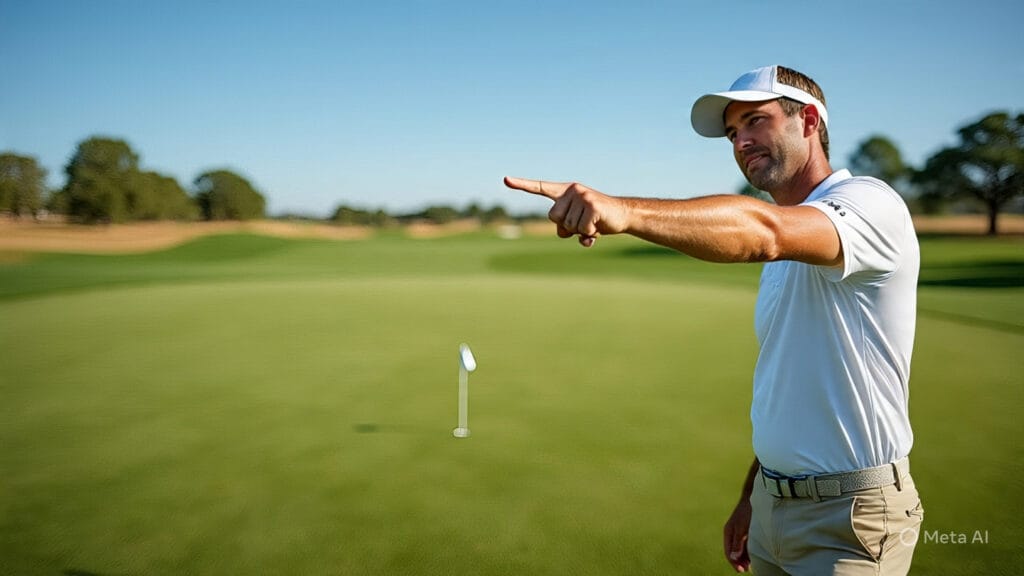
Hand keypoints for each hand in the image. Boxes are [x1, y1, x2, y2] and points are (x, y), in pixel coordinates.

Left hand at [503, 176, 627, 246]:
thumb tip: (563, 231)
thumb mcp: (576, 223)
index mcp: (565, 192)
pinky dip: (590, 233)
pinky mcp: (592, 204)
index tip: (506, 180)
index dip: (522, 185)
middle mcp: (572, 190)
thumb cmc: (596, 219)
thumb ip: (565, 226)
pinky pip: (582, 229)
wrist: (622, 215)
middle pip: (554, 218)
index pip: (540, 187)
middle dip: (568, 227)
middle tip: (583, 222)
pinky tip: (599, 226)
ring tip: (593, 223)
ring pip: (569, 226)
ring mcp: (582, 196)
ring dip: (581, 231)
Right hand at [723, 497, 751, 572]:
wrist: (754, 497)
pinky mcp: (745, 530)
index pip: (728, 552)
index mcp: (728, 533)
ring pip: (740, 548)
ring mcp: (738, 531)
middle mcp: (732, 533)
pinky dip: (748, 550)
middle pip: (734, 552)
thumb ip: (738, 543)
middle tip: (747, 569)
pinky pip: (745, 543)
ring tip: (751, 565)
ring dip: (744, 557)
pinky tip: (754, 555)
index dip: (734, 562)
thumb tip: (734, 558)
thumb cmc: (747, 512)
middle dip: (739, 561)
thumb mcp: (742, 529)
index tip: (741, 570)